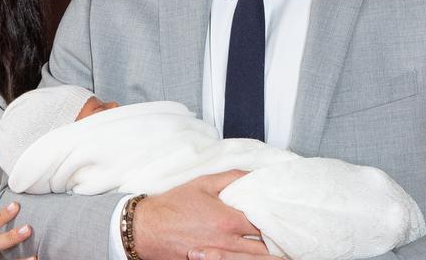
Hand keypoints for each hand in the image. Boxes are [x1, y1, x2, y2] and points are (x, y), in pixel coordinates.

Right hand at [133, 170, 267, 259]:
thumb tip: (253, 175)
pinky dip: (242, 259)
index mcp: (228, 221)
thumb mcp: (202, 183)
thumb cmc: (172, 206)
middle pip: (262, 248)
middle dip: (272, 241)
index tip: (279, 215)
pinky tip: (246, 254)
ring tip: (269, 247)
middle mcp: (226, 242)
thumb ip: (231, 177)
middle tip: (279, 235)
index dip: (274, 220)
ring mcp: (218, 257)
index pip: (264, 224)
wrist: (146, 229)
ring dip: (261, 254)